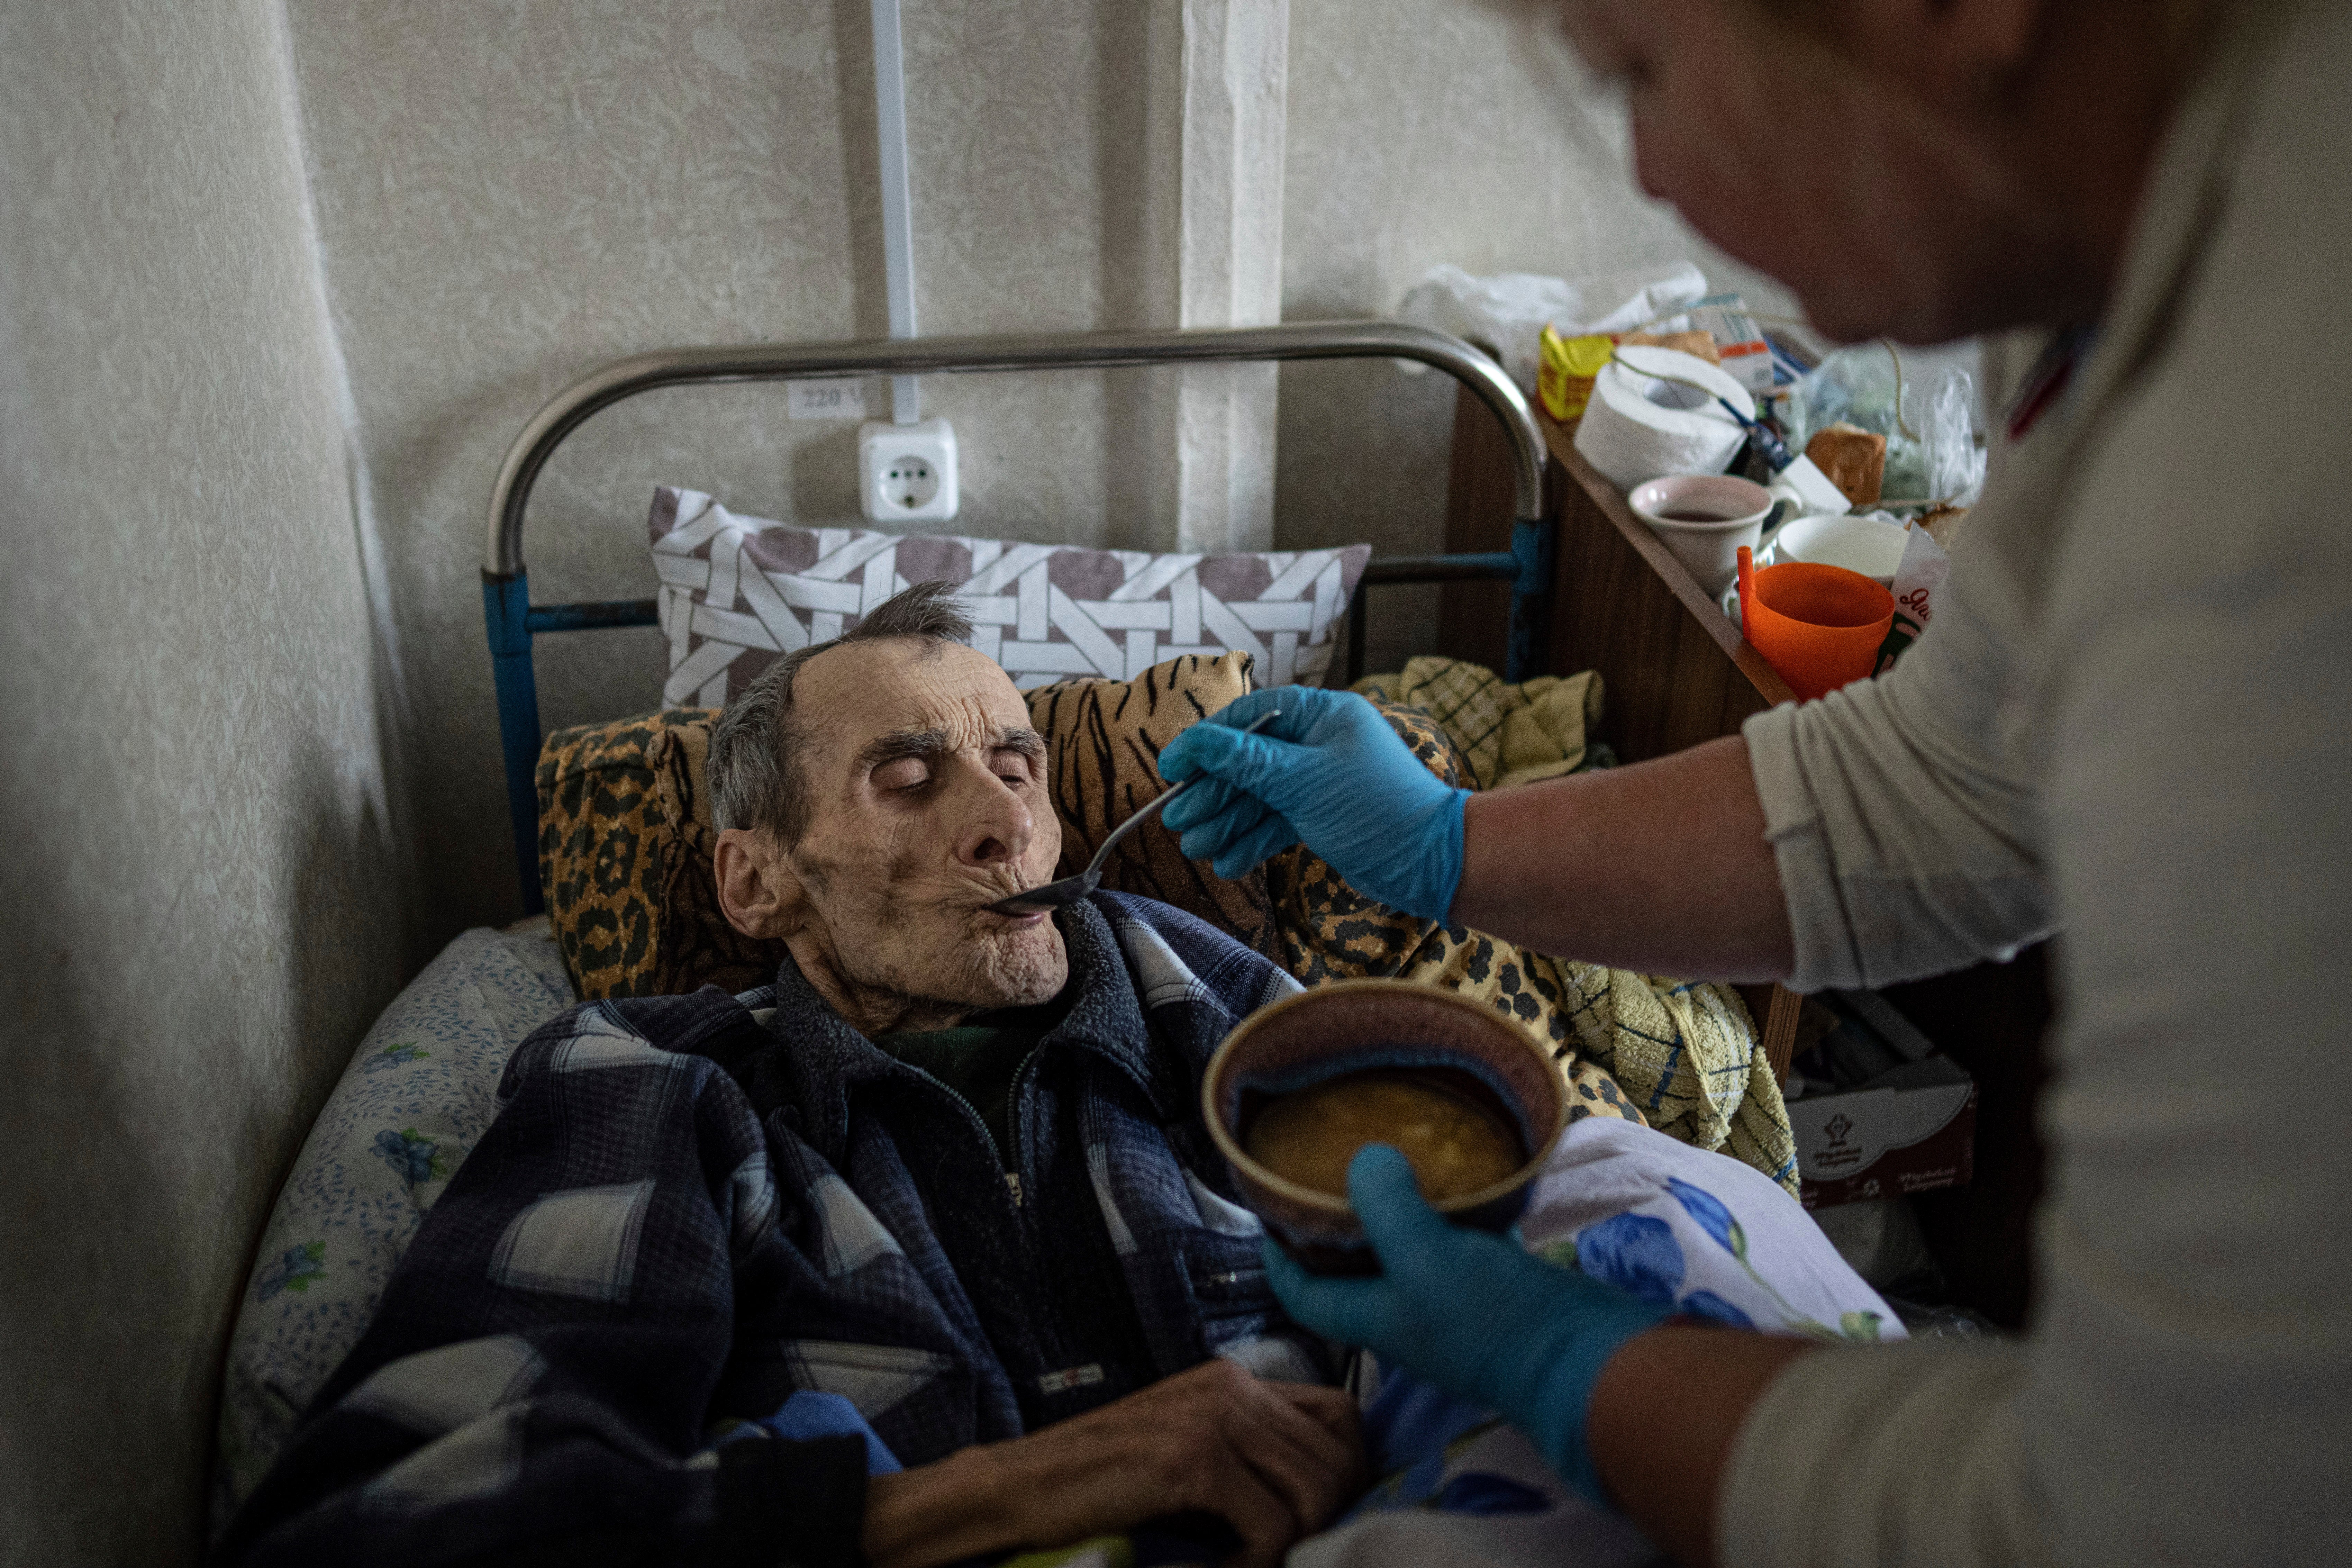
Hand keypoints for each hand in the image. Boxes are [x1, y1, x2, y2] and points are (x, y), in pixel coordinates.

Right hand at [862, 1359, 1365, 1567]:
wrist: (1025, 1485)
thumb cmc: (1107, 1480)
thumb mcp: (1190, 1450)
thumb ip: (1247, 1454)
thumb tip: (1320, 1497)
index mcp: (1234, 1380)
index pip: (1340, 1414)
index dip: (1349, 1469)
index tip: (1325, 1517)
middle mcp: (1231, 1387)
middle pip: (1337, 1456)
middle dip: (1330, 1515)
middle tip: (1290, 1550)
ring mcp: (1212, 1419)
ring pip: (1314, 1490)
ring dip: (1297, 1541)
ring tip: (1257, 1561)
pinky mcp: (1192, 1460)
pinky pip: (1270, 1524)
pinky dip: (1259, 1561)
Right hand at [1158, 688, 1468, 922]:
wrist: (1433, 862)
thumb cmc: (1376, 808)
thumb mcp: (1304, 780)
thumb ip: (1247, 761)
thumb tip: (1197, 742)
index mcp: (1321, 715)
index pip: (1249, 718)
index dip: (1206, 742)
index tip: (1171, 768)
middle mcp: (1319, 743)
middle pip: (1248, 761)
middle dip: (1212, 793)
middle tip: (1177, 821)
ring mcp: (1319, 781)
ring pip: (1259, 797)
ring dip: (1227, 823)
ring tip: (1196, 848)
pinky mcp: (1322, 816)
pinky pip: (1277, 823)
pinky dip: (1253, 842)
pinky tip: (1228, 863)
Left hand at [1262, 1146, 1670, 1504]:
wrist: (1585, 1358)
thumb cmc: (1491, 1318)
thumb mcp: (1425, 1259)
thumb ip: (1386, 1208)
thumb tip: (1364, 1158)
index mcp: (1374, 1316)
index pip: (1303, 1291)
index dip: (1277, 1254)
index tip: (1266, 1201)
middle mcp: (1407, 1309)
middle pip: (1354, 1263)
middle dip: (1338, 1215)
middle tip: (1332, 1157)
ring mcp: (1454, 1297)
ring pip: (1412, 1243)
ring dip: (1401, 1202)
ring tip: (1393, 1147)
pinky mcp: (1498, 1280)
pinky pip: (1466, 1233)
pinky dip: (1461, 1201)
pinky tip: (1467, 1164)